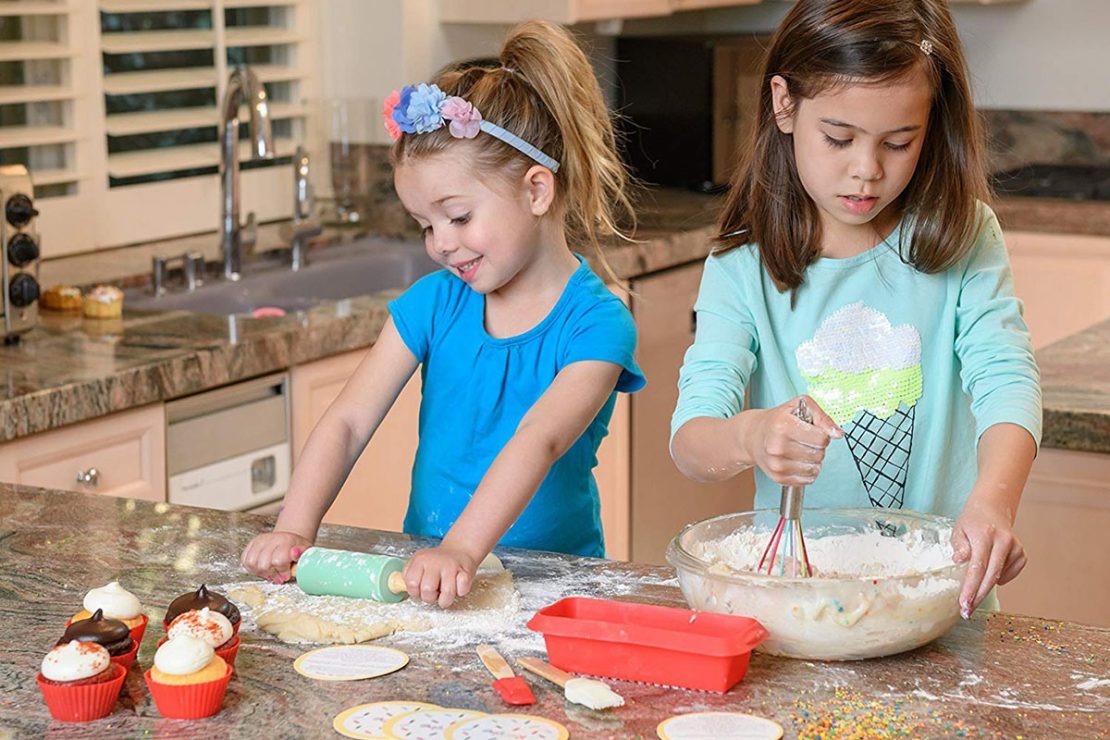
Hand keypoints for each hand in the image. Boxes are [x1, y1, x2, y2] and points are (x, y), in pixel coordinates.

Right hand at [241, 531, 312, 583]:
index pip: (278, 560)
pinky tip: (262, 568)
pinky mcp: (251, 544)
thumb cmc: (298, 549)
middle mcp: (271, 539)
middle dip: (272, 574)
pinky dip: (252, 568)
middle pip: (263, 564)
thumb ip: (303, 556)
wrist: (289, 540)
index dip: (283, 572)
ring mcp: (260, 541)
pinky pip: (245, 560)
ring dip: (261, 572)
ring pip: (252, 563)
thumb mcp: (307, 553)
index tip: (287, 575)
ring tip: (271, 572)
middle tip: (279, 576)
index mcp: (287, 540)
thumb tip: (295, 553)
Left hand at [403, 545, 477, 607]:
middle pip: (428, 591)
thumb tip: (397, 588)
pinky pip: (462, 591)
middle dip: (431, 597)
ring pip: (447, 595)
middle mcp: (435, 561)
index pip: (411, 583)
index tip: (420, 589)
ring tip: (445, 591)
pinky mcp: (466, 571)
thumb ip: (408, 576)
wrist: (460, 550)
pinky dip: (460, 592)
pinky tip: (457, 584)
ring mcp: (451, 566)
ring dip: (445, 599)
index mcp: (420, 560)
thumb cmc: (437, 563)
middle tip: (435, 591)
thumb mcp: (418, 564)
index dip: (415, 592)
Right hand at [742, 395, 842, 485]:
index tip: (814, 431)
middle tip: (805, 440)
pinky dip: (807, 471)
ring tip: (801, 450)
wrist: (752, 436)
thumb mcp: (799, 406)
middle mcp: (777, 446)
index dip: (823, 434)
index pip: (822, 439)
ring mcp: (776, 464)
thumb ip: (822, 417)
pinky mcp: (778, 477)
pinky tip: (798, 461)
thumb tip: (838, 434)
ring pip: (815, 469)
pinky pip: (808, 480)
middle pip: (819, 455)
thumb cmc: (778, 420)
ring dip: (813, 460)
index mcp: (782, 426)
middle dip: (818, 447)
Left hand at [952, 497, 1025, 617]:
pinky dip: (999, 578)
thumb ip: (959, 546)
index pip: (978, 567)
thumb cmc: (971, 522)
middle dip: (978, 596)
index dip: (971, 588)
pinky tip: (990, 570)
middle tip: (966, 611)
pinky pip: (1010, 574)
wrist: (992, 508)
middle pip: (991, 576)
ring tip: (974, 589)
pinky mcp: (1022, 553)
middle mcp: (1003, 541)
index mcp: (985, 535)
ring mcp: (1015, 547)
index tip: (964, 604)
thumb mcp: (958, 530)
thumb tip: (959, 561)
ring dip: (986, 587)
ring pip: (1000, 577)